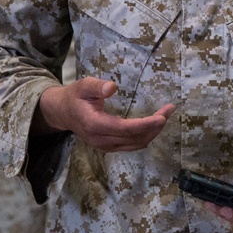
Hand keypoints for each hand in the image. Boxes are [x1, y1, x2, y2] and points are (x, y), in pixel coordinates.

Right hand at [34, 77, 175, 151]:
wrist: (63, 113)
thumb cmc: (75, 96)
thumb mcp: (83, 85)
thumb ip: (97, 86)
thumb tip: (113, 87)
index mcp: (95, 125)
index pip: (125, 129)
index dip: (146, 124)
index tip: (163, 116)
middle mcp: (100, 140)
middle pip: (135, 138)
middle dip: (155, 126)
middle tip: (169, 109)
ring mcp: (105, 146)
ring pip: (136, 144)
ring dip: (153, 132)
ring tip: (166, 115)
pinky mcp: (109, 147)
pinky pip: (132, 145)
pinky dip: (146, 136)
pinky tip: (154, 125)